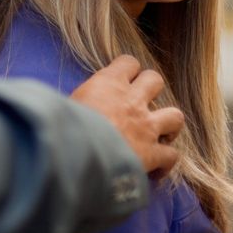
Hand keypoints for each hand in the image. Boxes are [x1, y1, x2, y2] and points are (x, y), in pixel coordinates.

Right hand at [70, 55, 184, 177]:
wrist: (78, 153)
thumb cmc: (63, 126)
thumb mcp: (62, 103)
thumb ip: (73, 100)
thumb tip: (56, 101)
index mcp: (108, 83)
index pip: (128, 62)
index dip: (128, 70)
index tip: (122, 80)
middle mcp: (132, 100)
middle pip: (155, 80)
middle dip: (152, 90)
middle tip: (141, 104)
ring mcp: (146, 126)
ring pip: (175, 116)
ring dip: (169, 124)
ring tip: (160, 134)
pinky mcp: (153, 153)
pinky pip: (172, 155)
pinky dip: (166, 162)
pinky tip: (155, 170)